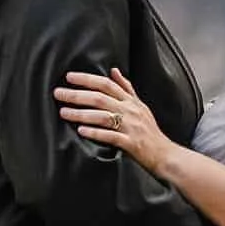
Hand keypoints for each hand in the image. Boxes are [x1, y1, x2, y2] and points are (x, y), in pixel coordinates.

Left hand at [55, 69, 172, 177]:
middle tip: (58, 93)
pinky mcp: (131, 144)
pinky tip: (81, 131)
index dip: (88, 79)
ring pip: (103, 116)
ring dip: (81, 114)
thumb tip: (114, 71)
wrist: (165, 155)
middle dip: (77, 95)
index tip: (69, 77)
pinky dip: (96, 133)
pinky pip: (111, 136)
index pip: (107, 84)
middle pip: (100, 98)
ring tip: (64, 112)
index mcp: (131, 102)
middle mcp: (130, 111)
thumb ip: (126, 88)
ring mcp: (131, 127)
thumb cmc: (150, 132)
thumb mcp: (140, 106)